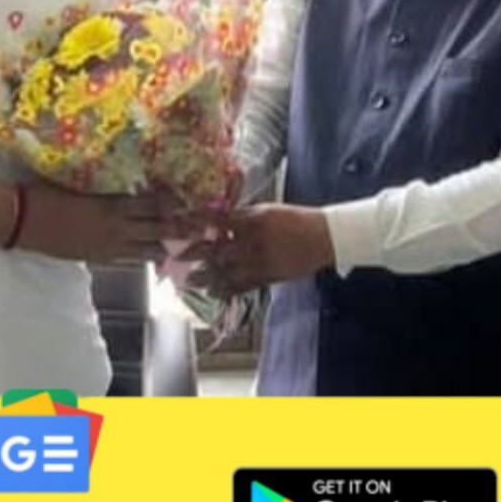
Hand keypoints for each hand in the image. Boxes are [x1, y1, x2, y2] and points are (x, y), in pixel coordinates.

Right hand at [13, 181, 178, 262]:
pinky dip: (140, 256)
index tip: (186, 198)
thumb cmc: (45, 194)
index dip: (171, 202)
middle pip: (156, 229)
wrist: (21, 221)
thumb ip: (102, 184)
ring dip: (161, 246)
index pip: (151, 204)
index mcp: (110, 206)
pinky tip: (146, 255)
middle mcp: (115, 229)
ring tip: (173, 243)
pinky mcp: (96, 258)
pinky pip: (128, 260)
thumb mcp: (77, 181)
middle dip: (178, 228)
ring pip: (146, 251)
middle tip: (198, 227)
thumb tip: (119, 176)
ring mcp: (107, 247)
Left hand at [186, 203, 334, 294]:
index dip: (195, 220)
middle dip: (194, 253)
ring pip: (225, 272)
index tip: (177, 220)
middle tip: (176, 256)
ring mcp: (260, 263)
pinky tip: (212, 292)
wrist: (324, 238)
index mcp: (253, 220)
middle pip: (216, 249)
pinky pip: (242, 286)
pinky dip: (225, 290)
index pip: (217, 219)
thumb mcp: (266, 209)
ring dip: (205, 277)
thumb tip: (215, 216)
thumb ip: (240, 215)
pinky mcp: (268, 277)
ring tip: (188, 280)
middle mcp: (253, 243)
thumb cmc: (293, 219)